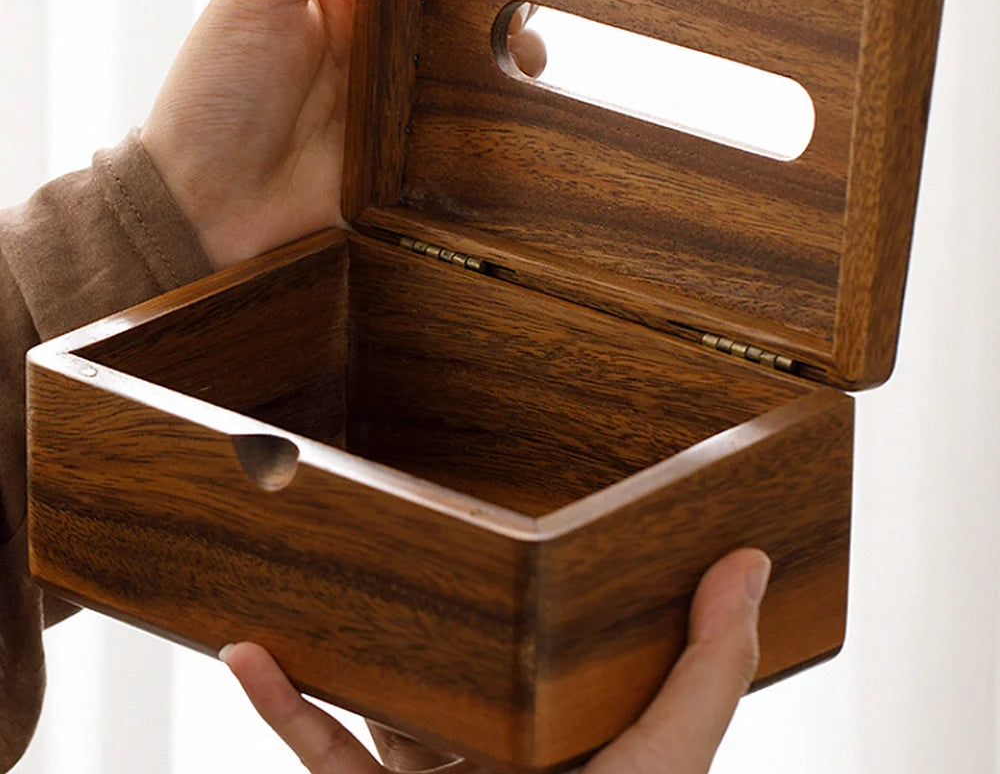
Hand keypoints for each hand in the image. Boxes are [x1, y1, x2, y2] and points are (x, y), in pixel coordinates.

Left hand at [141, 0, 545, 271]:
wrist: (209, 207)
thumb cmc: (213, 95)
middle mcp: (378, 37)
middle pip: (456, 3)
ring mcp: (400, 96)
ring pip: (472, 65)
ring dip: (504, 57)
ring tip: (521, 56)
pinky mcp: (413, 152)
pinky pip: (465, 131)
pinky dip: (494, 121)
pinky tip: (513, 110)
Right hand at [221, 548, 770, 772]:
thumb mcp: (668, 754)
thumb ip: (710, 666)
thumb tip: (749, 559)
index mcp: (565, 729)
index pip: (552, 640)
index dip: (548, 581)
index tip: (528, 505)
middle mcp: (495, 746)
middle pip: (455, 661)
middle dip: (428, 602)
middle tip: (405, 527)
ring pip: (377, 697)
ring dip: (337, 643)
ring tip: (316, 571)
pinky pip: (316, 751)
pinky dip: (280, 705)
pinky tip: (248, 653)